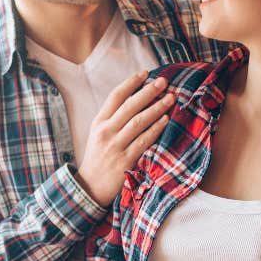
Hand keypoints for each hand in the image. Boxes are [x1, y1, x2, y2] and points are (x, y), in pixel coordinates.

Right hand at [76, 72, 174, 206]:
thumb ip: (113, 118)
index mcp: (99, 122)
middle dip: (148, 91)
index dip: (131, 83)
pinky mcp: (125, 160)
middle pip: (129, 106)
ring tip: (171, 98)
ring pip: (138, 121)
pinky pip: (143, 141)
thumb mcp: (98, 135)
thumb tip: (136, 98)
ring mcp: (115, 146)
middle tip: (164, 82)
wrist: (90, 187)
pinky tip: (166, 119)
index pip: (115, 96)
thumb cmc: (98, 158)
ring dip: (156, 108)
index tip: (146, 73)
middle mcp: (106, 131)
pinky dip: (155, 129)